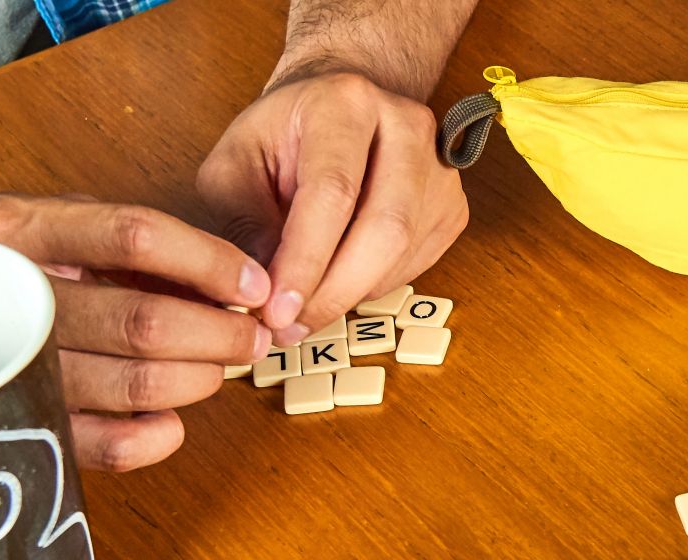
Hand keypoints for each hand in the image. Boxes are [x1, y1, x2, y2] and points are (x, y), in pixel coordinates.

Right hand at [0, 193, 271, 470]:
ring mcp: (9, 366)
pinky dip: (154, 437)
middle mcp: (7, 294)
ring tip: (216, 370)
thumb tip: (230, 281)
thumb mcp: (48, 228)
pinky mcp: (17, 429)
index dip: (209, 263)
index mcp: (16, 228)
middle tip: (251, 337)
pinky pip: (102, 445)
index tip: (254, 284)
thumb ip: (126, 246)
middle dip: (220, 334)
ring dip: (197, 380)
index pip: (134, 237)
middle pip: (144, 320)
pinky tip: (169, 421)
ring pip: (133, 383)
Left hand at [196, 70, 467, 344]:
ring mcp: (440, 170)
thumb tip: (261, 291)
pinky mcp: (452, 208)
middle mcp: (407, 127)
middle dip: (333, 292)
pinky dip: (370, 288)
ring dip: (347, 295)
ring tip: (302, 308)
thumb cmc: (283, 136)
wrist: (339, 105)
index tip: (274, 310)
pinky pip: (414, 267)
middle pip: (386, 228)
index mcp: (346, 103)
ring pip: (402, 255)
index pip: (333, 191)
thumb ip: (241, 220)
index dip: (306, 259)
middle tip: (288, 328)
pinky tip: (338, 279)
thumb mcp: (235, 162)